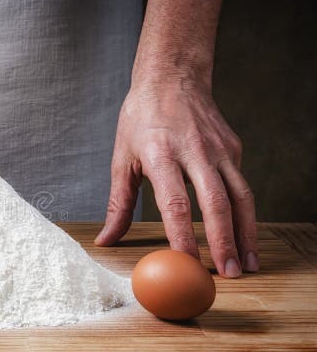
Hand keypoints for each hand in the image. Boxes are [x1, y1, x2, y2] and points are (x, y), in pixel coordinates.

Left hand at [95, 74, 258, 277]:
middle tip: (227, 274)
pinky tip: (242, 235)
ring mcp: (219, 149)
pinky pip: (240, 184)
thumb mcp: (122, 158)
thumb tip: (106, 240)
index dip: (183, 236)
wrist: (172, 77)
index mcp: (161, 155)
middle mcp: (195, 152)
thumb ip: (118, 204)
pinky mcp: (234, 148)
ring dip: (245, 233)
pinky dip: (244, 213)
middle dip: (224, 242)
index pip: (175, 203)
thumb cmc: (140, 119)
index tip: (188, 264)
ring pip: (240, 196)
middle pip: (216, 203)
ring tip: (245, 264)